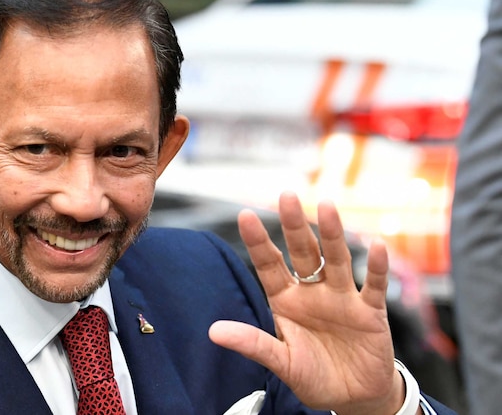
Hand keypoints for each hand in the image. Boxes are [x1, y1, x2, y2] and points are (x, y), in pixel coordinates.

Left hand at [208, 192, 404, 414]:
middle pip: (303, 253)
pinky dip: (377, 268)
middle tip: (286, 196)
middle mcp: (313, 292)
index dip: (258, 241)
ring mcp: (342, 299)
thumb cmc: (314, 376)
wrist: (353, 398)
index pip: (269, 264)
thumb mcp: (281, 362)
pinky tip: (376, 247)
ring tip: (328, 207)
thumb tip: (214, 332)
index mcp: (285, 300)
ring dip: (333, 234)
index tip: (245, 215)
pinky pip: (374, 287)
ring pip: (337, 260)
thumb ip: (252, 344)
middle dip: (295, 225)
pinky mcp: (370, 313)